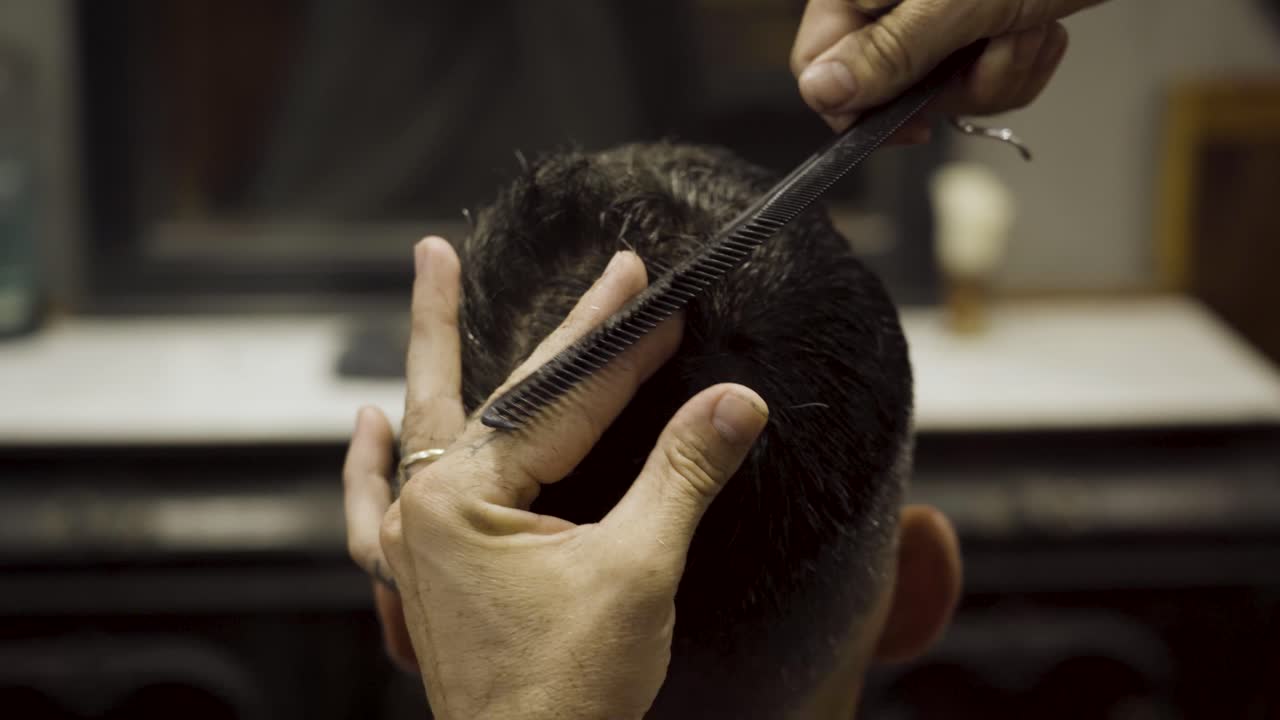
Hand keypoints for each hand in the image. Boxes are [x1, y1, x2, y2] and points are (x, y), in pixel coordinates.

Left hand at [343, 238, 768, 718]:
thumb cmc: (570, 693)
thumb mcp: (637, 571)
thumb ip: (681, 475)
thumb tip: (735, 404)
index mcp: (463, 500)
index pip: (559, 397)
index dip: (618, 343)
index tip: (655, 293)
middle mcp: (424, 511)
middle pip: (496, 393)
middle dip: (553, 329)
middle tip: (589, 265)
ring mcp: (413, 546)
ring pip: (430, 425)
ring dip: (434, 354)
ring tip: (431, 275)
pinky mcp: (422, 580)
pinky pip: (376, 508)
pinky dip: (367, 465)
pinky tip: (364, 425)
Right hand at [791, 0, 1104, 133]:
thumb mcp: (955, 3)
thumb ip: (887, 52)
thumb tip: (821, 93)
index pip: (821, 67)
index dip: (858, 108)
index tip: (908, 124)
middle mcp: (891, 2)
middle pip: (888, 89)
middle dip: (953, 85)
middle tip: (988, 45)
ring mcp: (936, 16)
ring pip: (943, 91)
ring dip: (998, 73)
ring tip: (1023, 24)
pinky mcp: (978, 27)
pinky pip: (984, 79)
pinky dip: (1020, 62)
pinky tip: (1039, 25)